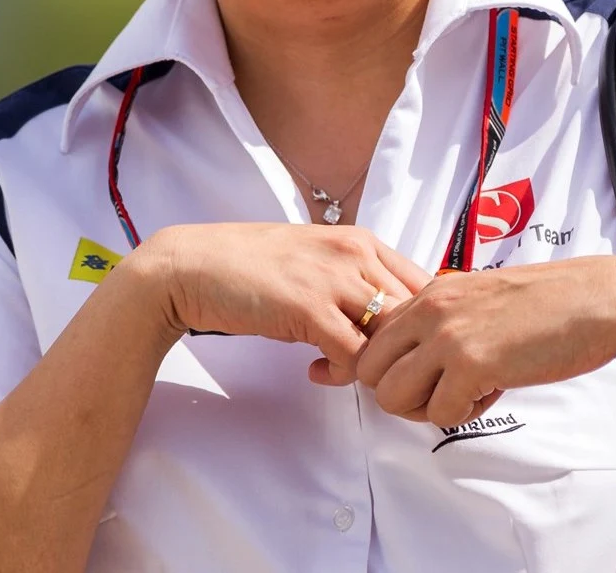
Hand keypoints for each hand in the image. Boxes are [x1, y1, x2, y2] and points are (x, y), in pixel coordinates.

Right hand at [134, 223, 433, 382]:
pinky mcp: (310, 311)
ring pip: (390, 338)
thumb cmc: (248, 266)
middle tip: (371, 367)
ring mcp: (334, 281)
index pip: (424, 284)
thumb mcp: (313, 259)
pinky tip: (314, 371)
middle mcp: (355, 254)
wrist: (192, 268)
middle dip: (401, 349)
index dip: (418, 324)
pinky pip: (355, 357)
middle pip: (414, 314)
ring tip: (341, 369)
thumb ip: (351, 278)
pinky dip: (342, 374)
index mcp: (360, 240)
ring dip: (372, 365)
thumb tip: (384, 317)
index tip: (395, 346)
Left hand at [354, 256, 615, 426]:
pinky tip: (493, 392)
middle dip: (401, 395)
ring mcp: (447, 336)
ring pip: (392, 397)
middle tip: (441, 393)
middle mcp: (428, 311)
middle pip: (370, 372)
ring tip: (466, 393)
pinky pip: (440, 413)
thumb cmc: (545, 304)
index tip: (420, 377)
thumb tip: (415, 360)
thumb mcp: (476, 298)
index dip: (389, 369)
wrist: (593, 301)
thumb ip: (440, 321)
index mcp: (428, 294)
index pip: (371, 339)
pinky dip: (465, 414)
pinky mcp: (472, 364)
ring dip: (427, 408)